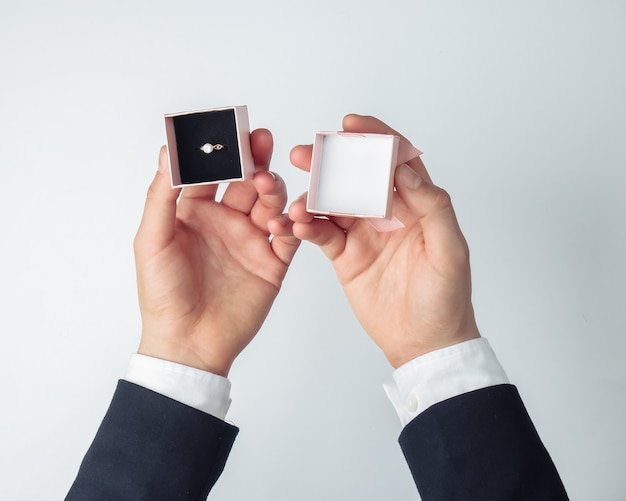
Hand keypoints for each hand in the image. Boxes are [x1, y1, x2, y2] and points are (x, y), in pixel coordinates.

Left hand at [134, 129, 298, 376]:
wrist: (189, 343)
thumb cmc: (163, 294)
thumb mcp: (152, 240)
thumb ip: (161, 194)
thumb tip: (167, 149)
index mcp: (194, 212)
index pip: (211, 171)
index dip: (221, 150)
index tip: (230, 129)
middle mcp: (225, 221)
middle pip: (247, 180)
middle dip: (255, 159)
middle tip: (262, 140)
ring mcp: (250, 241)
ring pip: (271, 203)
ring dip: (273, 190)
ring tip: (266, 186)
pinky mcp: (272, 263)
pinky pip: (290, 236)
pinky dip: (292, 224)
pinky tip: (284, 221)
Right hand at [288, 115, 479, 367]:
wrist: (424, 342)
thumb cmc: (446, 298)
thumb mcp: (450, 250)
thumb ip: (433, 206)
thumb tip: (406, 170)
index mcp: (416, 204)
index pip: (394, 160)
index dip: (374, 138)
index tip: (351, 125)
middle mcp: (387, 213)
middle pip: (355, 175)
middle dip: (330, 161)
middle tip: (306, 153)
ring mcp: (363, 233)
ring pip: (331, 202)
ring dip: (311, 196)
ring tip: (296, 201)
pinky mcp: (344, 255)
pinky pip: (321, 233)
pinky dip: (306, 227)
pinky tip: (296, 226)